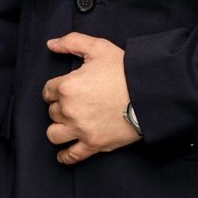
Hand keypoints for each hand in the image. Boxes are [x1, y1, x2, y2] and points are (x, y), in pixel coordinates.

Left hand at [42, 32, 141, 164]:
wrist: (149, 93)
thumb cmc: (125, 70)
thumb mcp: (98, 48)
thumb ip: (71, 42)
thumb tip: (51, 44)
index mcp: (67, 86)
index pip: (48, 91)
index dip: (56, 89)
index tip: (66, 89)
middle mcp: (69, 110)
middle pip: (52, 111)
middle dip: (60, 106)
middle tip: (76, 102)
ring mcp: (80, 129)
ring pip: (54, 134)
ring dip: (59, 128)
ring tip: (68, 124)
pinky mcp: (94, 144)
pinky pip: (72, 155)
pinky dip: (65, 156)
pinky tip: (63, 154)